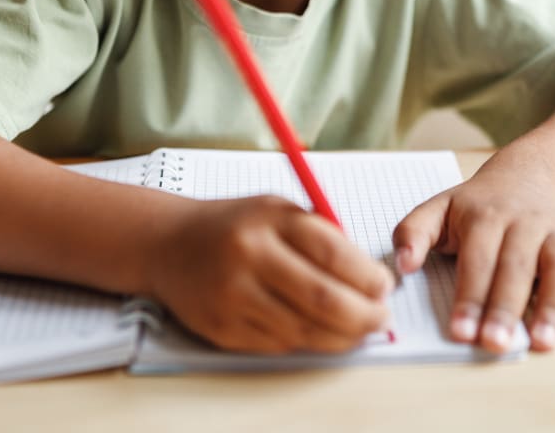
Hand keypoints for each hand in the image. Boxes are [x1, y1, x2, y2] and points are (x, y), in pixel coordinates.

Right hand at [148, 195, 393, 353]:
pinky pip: (279, 345)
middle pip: (323, 298)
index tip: (385, 285)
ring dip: (342, 336)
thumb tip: (369, 275)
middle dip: (364, 314)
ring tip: (360, 328)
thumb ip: (320, 234)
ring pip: (304, 330)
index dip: (367, 275)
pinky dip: (308, 342)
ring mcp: (233, 296)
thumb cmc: (235, 225)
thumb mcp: (276, 210)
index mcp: (267, 220)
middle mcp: (249, 257)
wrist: (169, 244)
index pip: (332, 252)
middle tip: (381, 318)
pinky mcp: (222, 329)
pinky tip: (322, 333)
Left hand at [392, 170, 554, 353]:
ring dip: (552, 305)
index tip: (460, 331)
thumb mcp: (437, 208)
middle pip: (516, 266)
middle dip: (505, 307)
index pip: (476, 260)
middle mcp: (523, 222)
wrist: (523, 178)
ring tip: (541, 342)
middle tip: (495, 343)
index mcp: (484, 215)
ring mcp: (554, 233)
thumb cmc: (474, 205)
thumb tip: (402, 266)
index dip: (469, 297)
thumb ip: (413, 233)